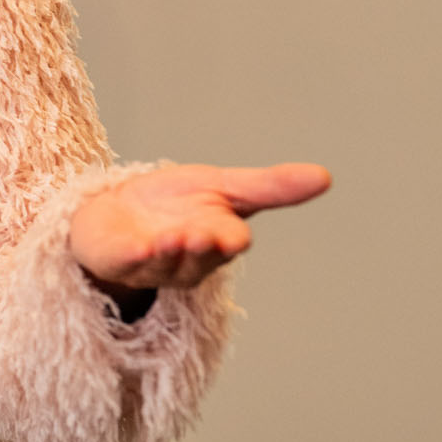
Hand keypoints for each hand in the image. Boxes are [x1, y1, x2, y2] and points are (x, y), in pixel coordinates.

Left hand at [68, 162, 330, 292]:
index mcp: (218, 239)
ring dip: (170, 252)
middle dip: (202, 247)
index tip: (234, 235)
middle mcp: (189, 259)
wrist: (116, 211)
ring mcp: (154, 264)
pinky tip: (139, 246)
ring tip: (172, 237)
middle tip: (203, 235)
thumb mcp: (222, 185)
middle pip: (201, 256)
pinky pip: (129, 264)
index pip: (231, 240)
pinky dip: (135, 256)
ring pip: (166, 264)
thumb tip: (325, 176)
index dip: (231, 237)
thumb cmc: (174, 203)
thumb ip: (269, 186)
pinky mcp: (120, 261)